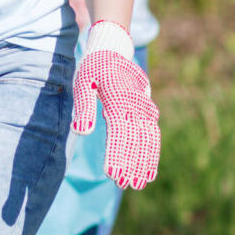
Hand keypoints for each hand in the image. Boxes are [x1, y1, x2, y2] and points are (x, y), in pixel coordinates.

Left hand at [71, 22, 160, 189]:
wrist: (112, 49)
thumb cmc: (93, 67)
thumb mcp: (83, 82)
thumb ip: (84, 108)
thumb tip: (82, 132)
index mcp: (118, 99)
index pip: (119, 133)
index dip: (117, 155)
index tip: (113, 176)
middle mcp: (135, 105)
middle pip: (136, 140)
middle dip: (132, 165)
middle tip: (126, 186)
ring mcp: (144, 107)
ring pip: (148, 139)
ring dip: (144, 163)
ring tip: (139, 184)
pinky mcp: (147, 110)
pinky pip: (152, 135)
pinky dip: (152, 153)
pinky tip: (149, 170)